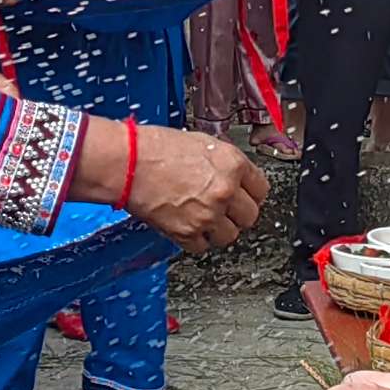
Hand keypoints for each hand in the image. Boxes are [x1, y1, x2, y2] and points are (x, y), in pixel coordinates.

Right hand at [107, 123, 267, 250]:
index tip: (245, 197)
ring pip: (229, 236)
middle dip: (237, 214)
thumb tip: (232, 175)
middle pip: (250, 216)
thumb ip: (223, 162)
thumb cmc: (154, 148)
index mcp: (232, 164)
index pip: (261, 189)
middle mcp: (225, 191)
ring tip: (203, 219)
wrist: (127, 162)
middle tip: (224, 210)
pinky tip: (187, 225)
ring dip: (218, 230)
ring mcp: (208, 214)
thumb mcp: (200, 142)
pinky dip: (195, 239)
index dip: (251, 193)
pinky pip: (202, 246)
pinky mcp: (187, 233)